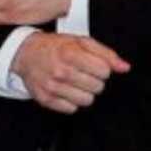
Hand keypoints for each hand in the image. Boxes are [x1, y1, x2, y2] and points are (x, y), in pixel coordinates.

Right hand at [12, 33, 130, 114]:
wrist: (26, 54)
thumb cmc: (55, 47)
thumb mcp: (81, 41)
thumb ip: (105, 53)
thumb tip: (124, 67)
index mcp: (70, 54)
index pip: (104, 71)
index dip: (102, 69)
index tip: (94, 65)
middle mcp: (61, 71)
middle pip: (97, 87)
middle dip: (94, 80)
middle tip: (83, 73)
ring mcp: (52, 87)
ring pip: (86, 100)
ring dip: (84, 92)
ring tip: (75, 82)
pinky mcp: (46, 100)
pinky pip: (72, 109)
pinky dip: (71, 101)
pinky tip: (66, 89)